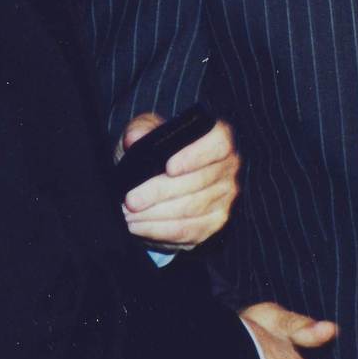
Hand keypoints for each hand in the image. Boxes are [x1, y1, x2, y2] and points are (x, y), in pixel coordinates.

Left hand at [118, 112, 240, 250]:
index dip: (195, 155)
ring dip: (156, 214)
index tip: (169, 167)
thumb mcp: (148, 131)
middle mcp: (228, 166)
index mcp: (218, 138)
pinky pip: (188, 230)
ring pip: (191, 209)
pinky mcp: (215, 221)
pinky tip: (138, 226)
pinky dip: (159, 230)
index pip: (218, 143)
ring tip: (129, 214)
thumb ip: (141, 129)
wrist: (165, 178)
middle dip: (159, 192)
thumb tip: (134, 138)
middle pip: (197, 181)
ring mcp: (224, 196)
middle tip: (131, 200)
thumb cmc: (159, 150)